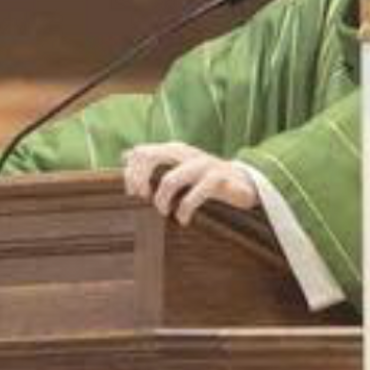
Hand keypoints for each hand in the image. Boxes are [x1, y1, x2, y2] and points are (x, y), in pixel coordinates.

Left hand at [121, 142, 258, 226]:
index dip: (130, 173)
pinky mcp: (219, 178)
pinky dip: (185, 209)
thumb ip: (153, 161)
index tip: (132, 193)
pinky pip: (196, 194)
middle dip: (139, 179)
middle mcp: (186, 153)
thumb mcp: (177, 167)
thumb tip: (124, 155)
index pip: (141, 152)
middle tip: (142, 198)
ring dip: (162, 200)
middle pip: (150, 156)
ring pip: (170, 179)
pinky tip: (183, 219)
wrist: (244, 184)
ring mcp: (203, 164)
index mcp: (174, 149)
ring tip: (165, 212)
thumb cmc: (205, 179)